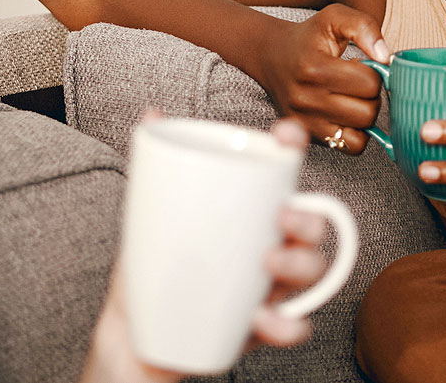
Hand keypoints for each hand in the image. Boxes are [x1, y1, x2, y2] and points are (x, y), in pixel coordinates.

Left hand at [79, 119, 326, 382]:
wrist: (135, 331)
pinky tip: (262, 318)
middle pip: (309, 223)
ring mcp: (268, 285)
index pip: (280, 171)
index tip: (286, 135)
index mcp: (247, 206)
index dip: (293, 148)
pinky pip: (291, 325)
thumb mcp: (152, 213)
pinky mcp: (261, 325)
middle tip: (283, 216)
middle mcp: (266, 240)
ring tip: (268, 262)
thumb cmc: (155, 263)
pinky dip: (285, 324)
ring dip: (301, 264)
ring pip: (310, 271)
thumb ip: (157, 166)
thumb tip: (151, 113)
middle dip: (309, 216)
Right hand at [258, 4, 389, 154]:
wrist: (270, 56)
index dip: (374, 73)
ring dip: (364, 115)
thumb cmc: (307, 37)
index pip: (369, 83)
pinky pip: (349, 147)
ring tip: (351, 98)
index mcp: (314, 68)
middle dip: (371, 96)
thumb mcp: (334, 17)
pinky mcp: (307, 135)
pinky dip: (356, 134)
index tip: (360, 65)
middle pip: (368, 111)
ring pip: (362, 132)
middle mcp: (306, 98)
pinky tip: (347, 115)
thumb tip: (385, 57)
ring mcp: (305, 121)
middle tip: (357, 83)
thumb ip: (363, 26)